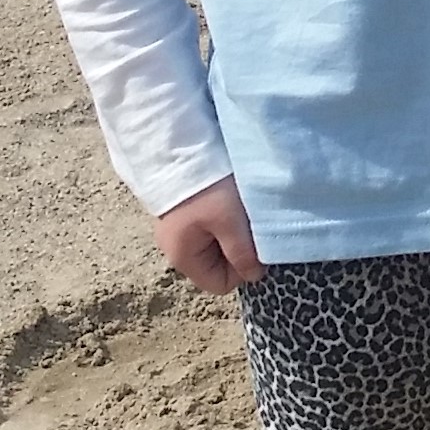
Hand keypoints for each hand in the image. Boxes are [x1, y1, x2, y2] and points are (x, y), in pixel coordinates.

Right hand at [155, 177, 263, 293]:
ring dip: (232, 228)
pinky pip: (210, 223)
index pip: (220, 284)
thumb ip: (243, 253)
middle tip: (247, 221)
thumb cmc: (206, 187)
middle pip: (218, 263)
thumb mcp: (230, 222)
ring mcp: (178, 226)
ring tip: (238, 206)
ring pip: (216, 241)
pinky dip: (223, 214)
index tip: (253, 242)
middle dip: (238, 247)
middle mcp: (176, 246)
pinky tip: (228, 196)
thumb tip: (254, 276)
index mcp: (183, 257)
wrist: (179, 145)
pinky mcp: (183, 208)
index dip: (242, 269)